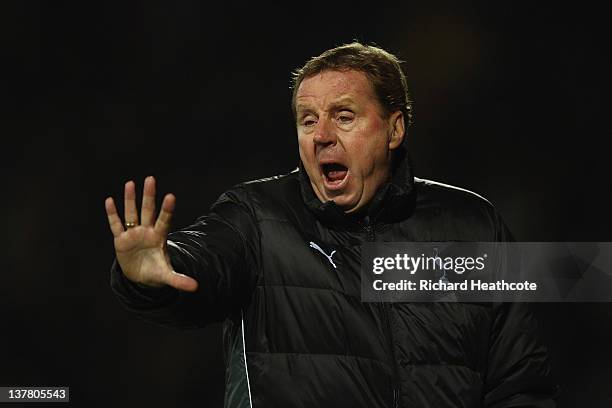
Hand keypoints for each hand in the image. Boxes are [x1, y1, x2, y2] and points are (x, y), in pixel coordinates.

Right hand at [105, 176, 197, 291]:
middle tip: (151, 179)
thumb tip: (196, 287)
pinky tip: (109, 201)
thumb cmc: (155, 271)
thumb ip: (180, 280)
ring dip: (130, 199)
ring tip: (130, 183)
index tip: (171, 196)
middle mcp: (147, 231)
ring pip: (131, 213)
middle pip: (148, 210)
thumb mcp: (167, 276)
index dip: (166, 210)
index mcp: (159, 237)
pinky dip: (112, 214)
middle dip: (149, 195)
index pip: (164, 220)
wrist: (140, 277)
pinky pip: (116, 225)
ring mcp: (133, 234)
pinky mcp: (121, 240)